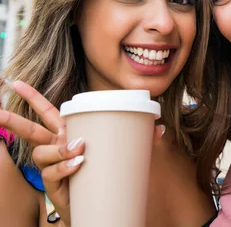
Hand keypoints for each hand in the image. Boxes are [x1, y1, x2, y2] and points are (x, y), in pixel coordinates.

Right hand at [0, 80, 165, 226]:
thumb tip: (159, 128)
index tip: (16, 82)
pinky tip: (78, 162)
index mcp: (66, 133)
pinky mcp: (55, 185)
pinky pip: (53, 172)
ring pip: (42, 152)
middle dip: (14, 120)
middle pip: (31, 131)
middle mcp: (55, 148)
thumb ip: (139, 140)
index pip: (47, 112)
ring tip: (79, 148)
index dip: (33, 97)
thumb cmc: (103, 174)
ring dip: (59, 148)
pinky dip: (65, 166)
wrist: (99, 206)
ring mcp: (52, 167)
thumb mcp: (121, 153)